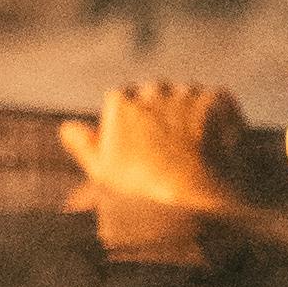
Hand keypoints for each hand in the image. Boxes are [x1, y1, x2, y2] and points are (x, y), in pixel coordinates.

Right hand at [56, 79, 253, 216]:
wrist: (194, 197)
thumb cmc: (144, 190)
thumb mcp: (103, 172)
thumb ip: (84, 145)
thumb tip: (67, 128)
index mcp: (119, 102)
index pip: (123, 99)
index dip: (132, 123)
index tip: (142, 146)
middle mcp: (152, 89)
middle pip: (155, 93)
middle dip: (161, 113)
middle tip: (171, 148)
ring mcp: (185, 93)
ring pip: (186, 96)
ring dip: (190, 112)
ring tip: (195, 148)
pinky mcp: (215, 99)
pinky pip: (218, 100)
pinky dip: (220, 116)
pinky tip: (218, 140)